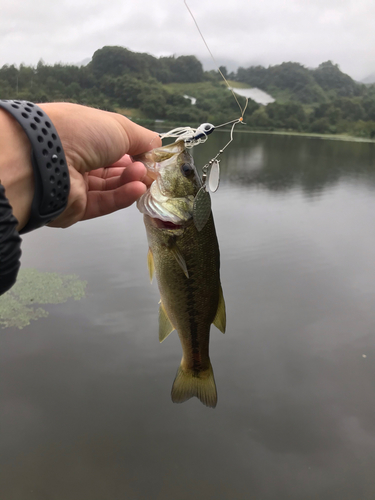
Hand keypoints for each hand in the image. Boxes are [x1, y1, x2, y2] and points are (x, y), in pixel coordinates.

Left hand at [39, 103, 160, 227]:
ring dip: (130, 181)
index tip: (151, 155)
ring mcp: (75, 183)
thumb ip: (143, 138)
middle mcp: (76, 157)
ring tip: (143, 177)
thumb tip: (157, 147)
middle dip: (135, 168)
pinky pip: (103, 202)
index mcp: (82, 134)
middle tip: (149, 169)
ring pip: (110, 186)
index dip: (134, 150)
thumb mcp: (119, 126)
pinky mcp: (76, 207)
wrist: (45, 160)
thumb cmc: (81, 133)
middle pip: (113, 168)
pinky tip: (137, 190)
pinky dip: (122, 196)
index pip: (112, 145)